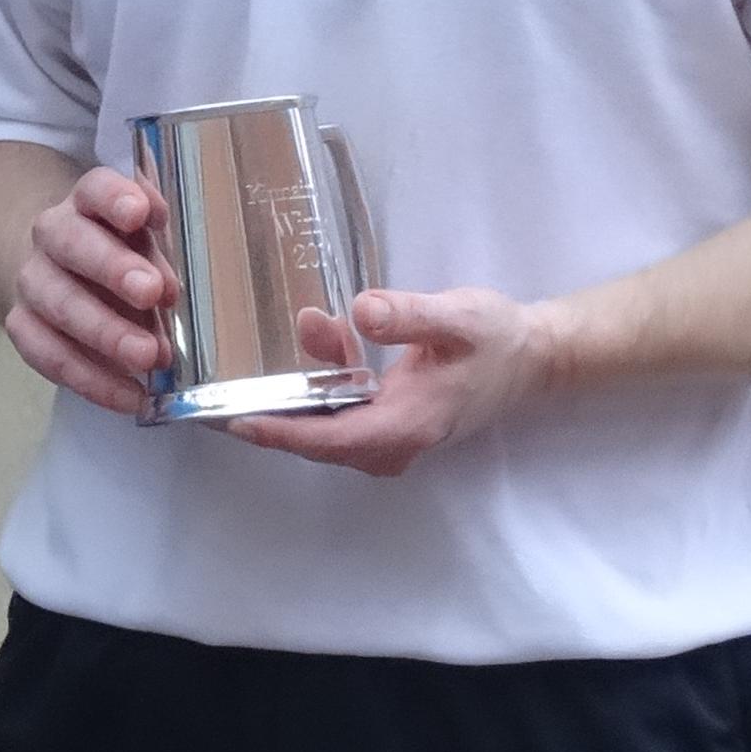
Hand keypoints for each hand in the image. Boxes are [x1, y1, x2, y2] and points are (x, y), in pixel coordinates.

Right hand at [0, 168, 168, 418]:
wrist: (66, 277)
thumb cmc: (126, 258)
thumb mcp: (149, 245)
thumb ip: (164, 254)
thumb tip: (176, 283)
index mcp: (89, 203)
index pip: (96, 188)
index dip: (115, 198)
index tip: (140, 214)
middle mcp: (53, 234)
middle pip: (71, 242)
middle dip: (112, 268)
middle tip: (152, 293)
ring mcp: (33, 280)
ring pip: (57, 301)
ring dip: (104, 331)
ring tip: (149, 356)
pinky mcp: (24, 326)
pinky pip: (49, 354)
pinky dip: (91, 379)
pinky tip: (130, 396)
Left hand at [225, 288, 563, 473]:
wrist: (536, 356)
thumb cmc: (497, 337)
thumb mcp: (456, 316)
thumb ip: (409, 315)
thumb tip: (360, 310)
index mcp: (408, 422)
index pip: (331, 438)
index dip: (280, 433)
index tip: (234, 421)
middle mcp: (398, 440)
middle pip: (320, 441)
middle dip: (270, 420)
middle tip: (214, 397)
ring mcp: (398, 436)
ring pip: (331, 428)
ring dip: (297, 398)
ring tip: (252, 365)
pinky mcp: (397, 422)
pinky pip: (346, 416)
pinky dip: (322, 388)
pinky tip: (321, 337)